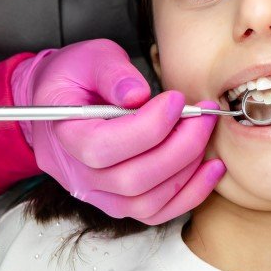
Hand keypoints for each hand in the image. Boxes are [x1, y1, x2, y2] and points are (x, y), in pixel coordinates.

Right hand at [11, 38, 224, 222]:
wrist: (59, 100)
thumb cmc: (76, 76)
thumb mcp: (90, 58)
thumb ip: (112, 73)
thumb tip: (137, 95)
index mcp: (65, 135)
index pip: (103, 147)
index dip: (147, 128)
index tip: (176, 100)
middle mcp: (79, 174)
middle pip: (131, 180)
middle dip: (178, 147)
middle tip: (202, 115)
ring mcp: (98, 194)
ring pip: (146, 202)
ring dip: (186, 170)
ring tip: (205, 134)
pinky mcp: (119, 202)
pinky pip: (156, 212)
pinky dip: (189, 194)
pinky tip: (211, 168)